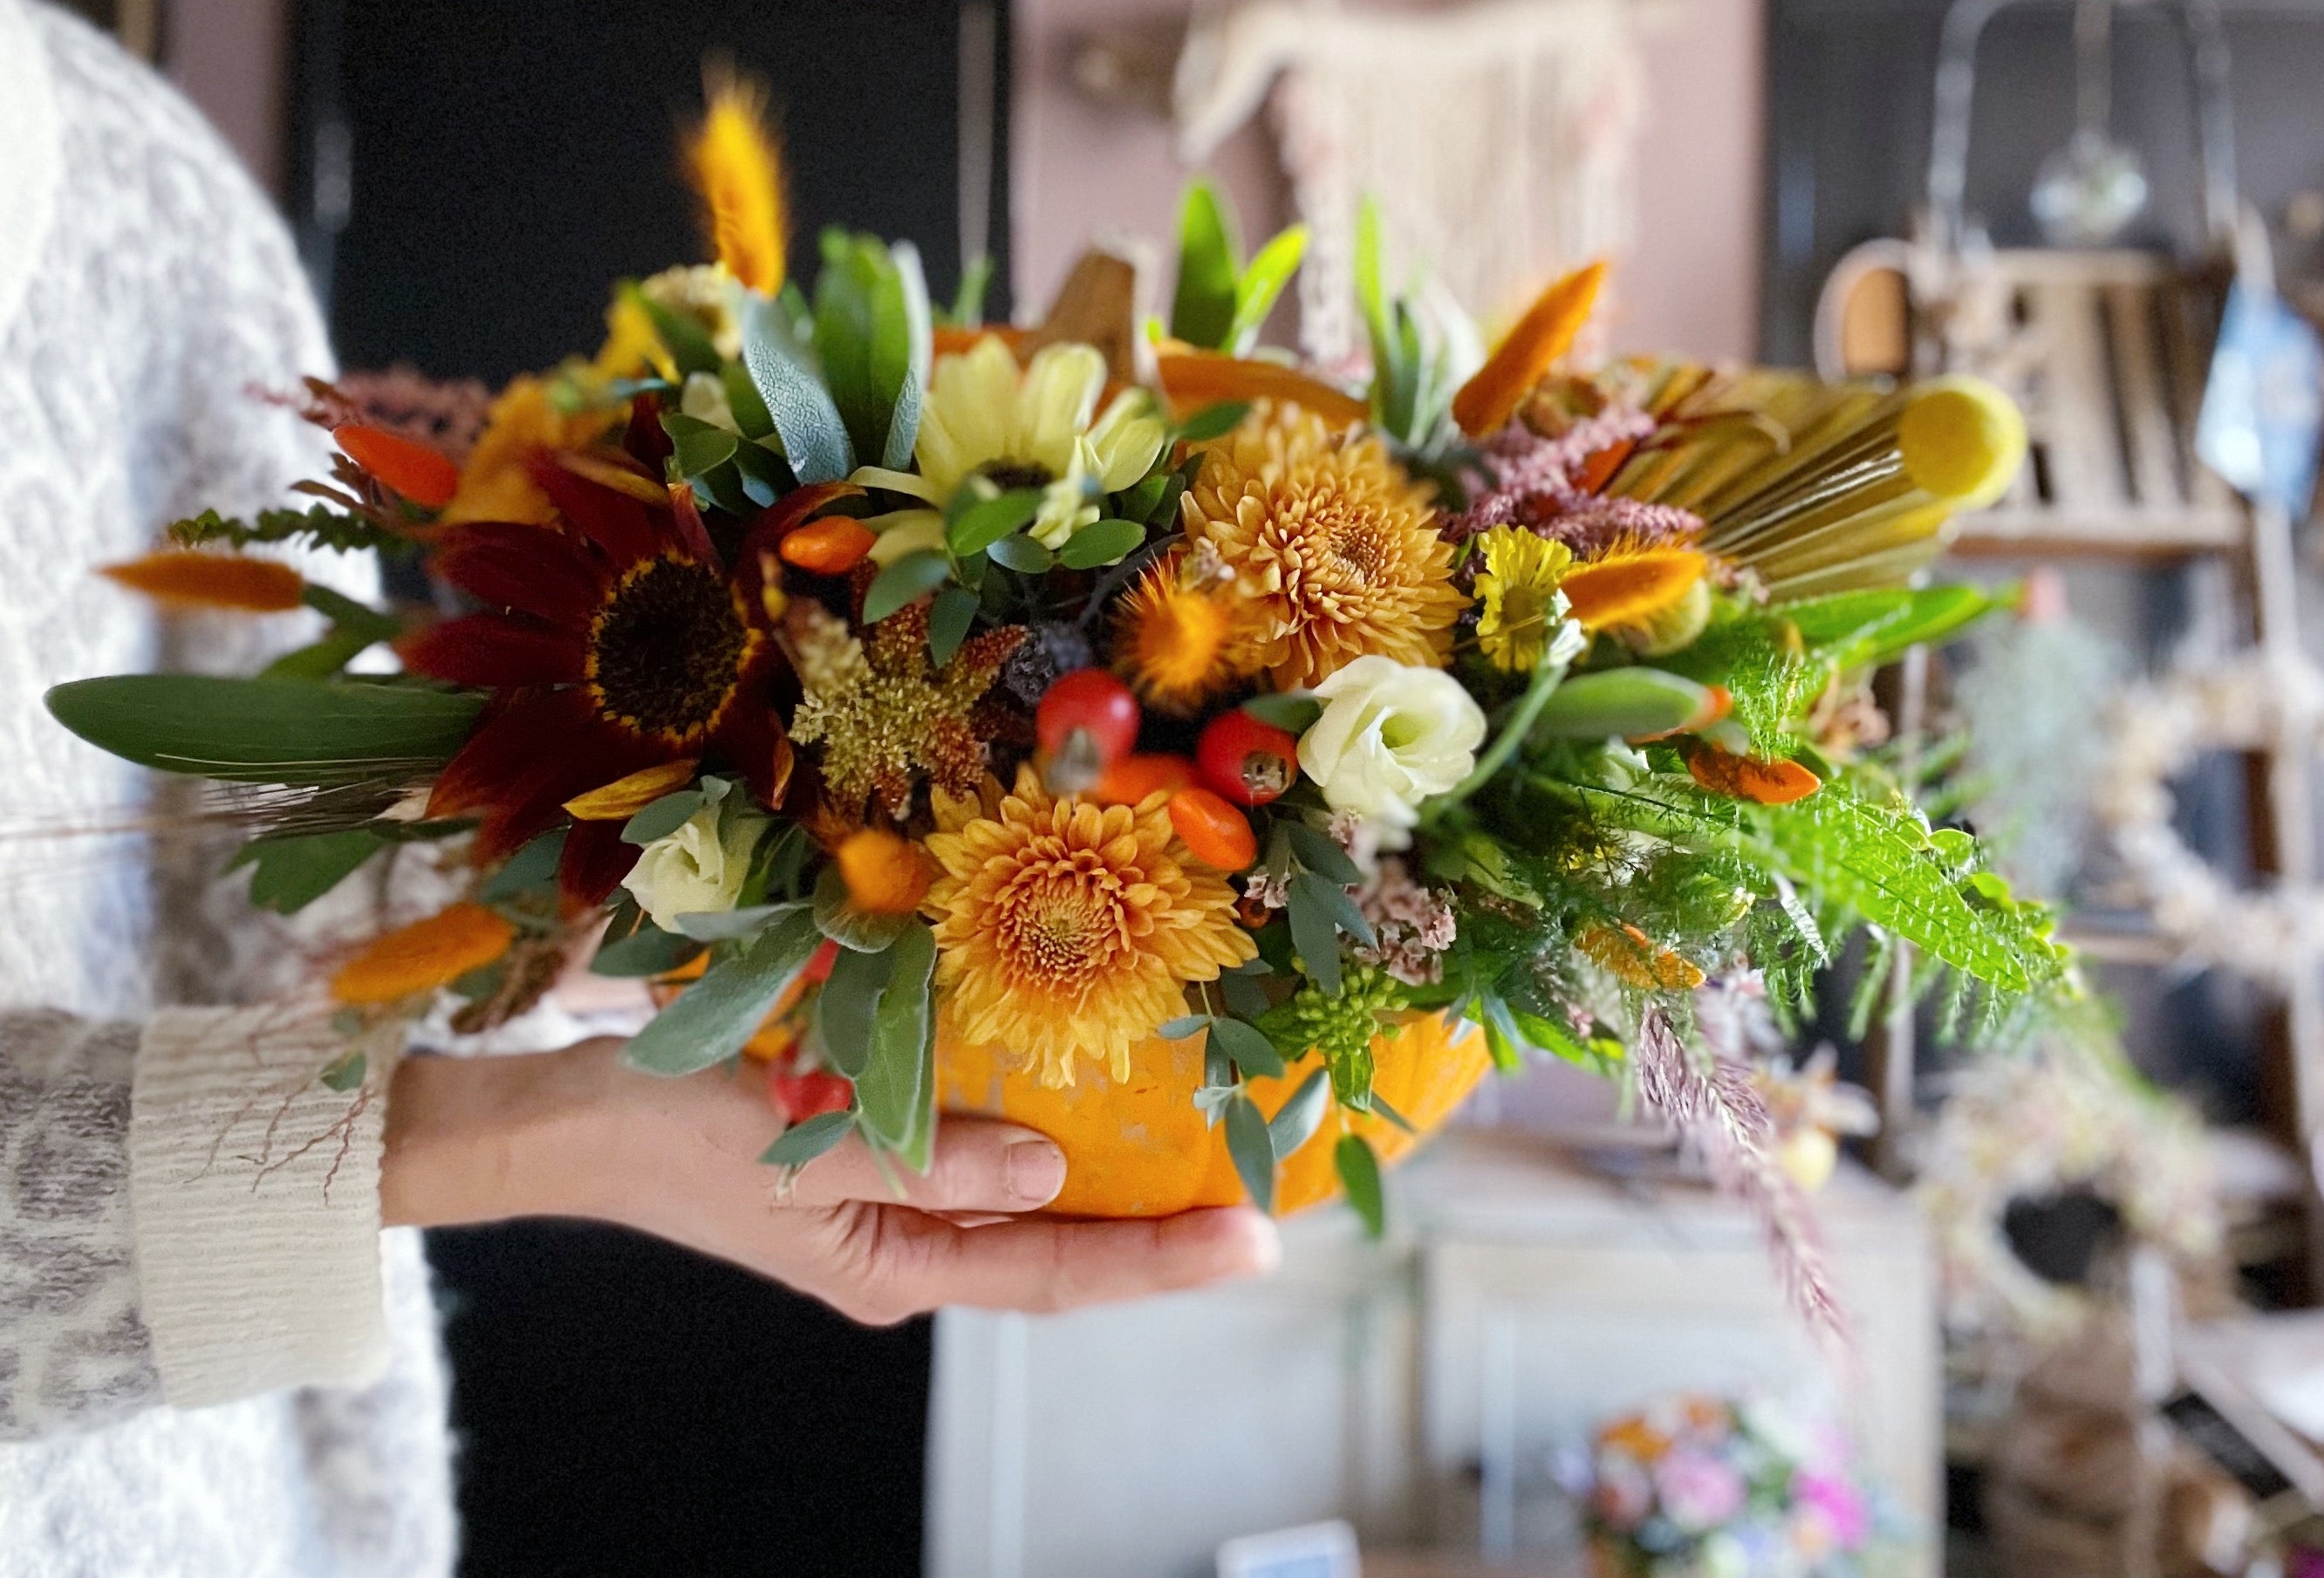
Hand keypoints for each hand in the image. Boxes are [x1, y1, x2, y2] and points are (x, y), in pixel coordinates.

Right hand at [381, 1040, 1279, 1324]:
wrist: (571, 1118)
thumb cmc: (670, 1132)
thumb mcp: (802, 1147)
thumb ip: (929, 1160)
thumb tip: (1050, 1170)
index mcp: (896, 1270)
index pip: (1057, 1274)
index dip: (1162, 1259)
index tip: (1257, 1239)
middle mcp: (911, 1245)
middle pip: (1060, 1244)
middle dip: (1161, 1221)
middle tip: (1265, 1181)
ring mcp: (894, 1201)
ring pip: (1028, 1194)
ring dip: (1112, 1169)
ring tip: (1210, 1135)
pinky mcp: (875, 1149)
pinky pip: (979, 1143)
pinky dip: (1037, 1118)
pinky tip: (1090, 1083)